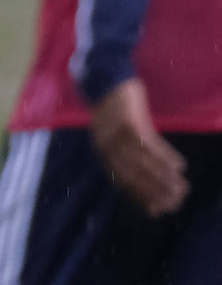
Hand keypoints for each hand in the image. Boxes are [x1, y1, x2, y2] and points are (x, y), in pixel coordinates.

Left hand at [90, 77, 188, 216]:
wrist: (107, 74)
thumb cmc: (115, 107)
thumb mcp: (116, 131)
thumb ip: (127, 153)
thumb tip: (145, 177)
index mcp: (102, 149)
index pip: (122, 180)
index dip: (140, 196)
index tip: (157, 210)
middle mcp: (106, 143)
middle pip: (132, 174)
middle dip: (154, 191)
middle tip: (176, 203)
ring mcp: (116, 132)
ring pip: (142, 162)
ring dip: (163, 178)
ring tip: (182, 189)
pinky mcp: (129, 119)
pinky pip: (149, 143)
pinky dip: (164, 156)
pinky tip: (179, 166)